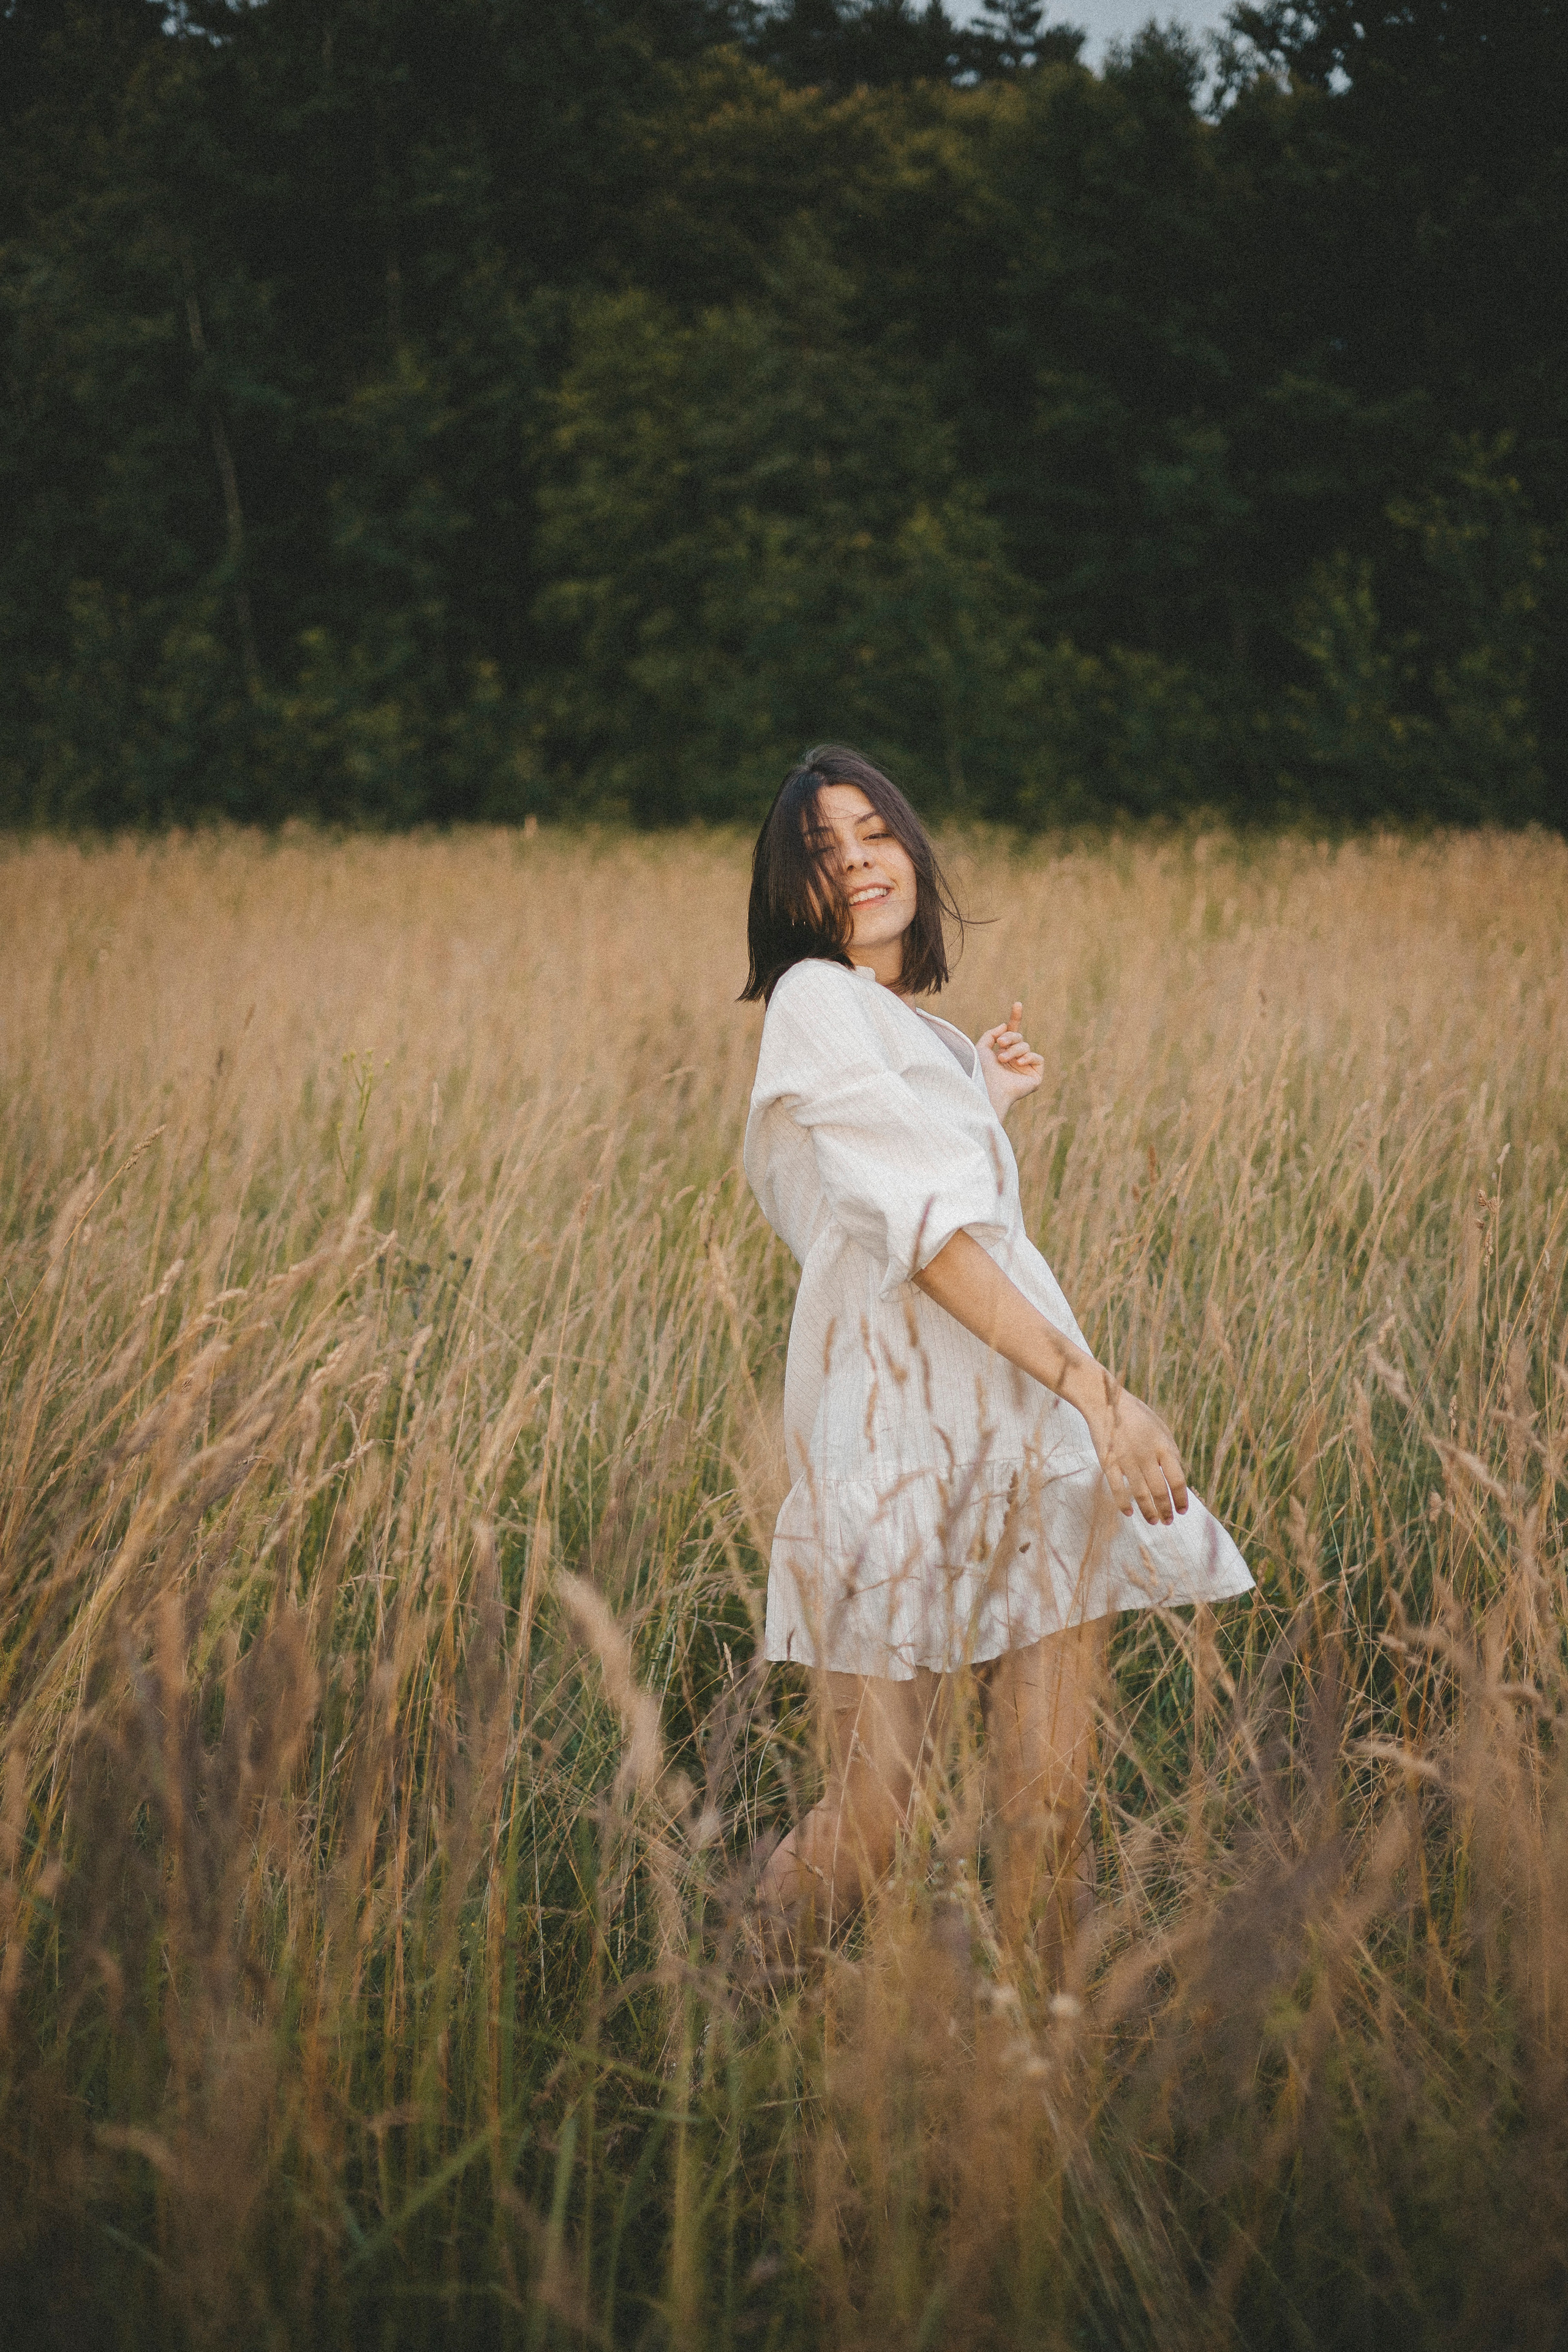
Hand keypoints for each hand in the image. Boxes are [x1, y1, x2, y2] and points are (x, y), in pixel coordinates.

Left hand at [977, 1000, 1043, 1123]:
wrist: (986, 1088)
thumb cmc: (980, 1072)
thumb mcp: (981, 1048)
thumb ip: (991, 1034)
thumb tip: (1005, 1026)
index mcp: (1001, 1055)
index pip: (1011, 1034)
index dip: (1015, 1018)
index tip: (1017, 1004)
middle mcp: (1013, 1062)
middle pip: (1019, 1038)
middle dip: (1010, 1038)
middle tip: (1000, 1044)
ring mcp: (1024, 1070)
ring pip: (1026, 1047)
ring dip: (1014, 1050)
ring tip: (1002, 1059)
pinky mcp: (1035, 1078)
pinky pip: (1038, 1058)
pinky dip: (1029, 1057)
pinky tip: (1019, 1063)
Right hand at [1077, 1373, 1189, 1525]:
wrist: (1105, 1401)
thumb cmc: (1136, 1416)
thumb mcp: (1160, 1428)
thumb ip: (1170, 1451)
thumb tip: (1177, 1477)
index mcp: (1163, 1445)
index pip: (1177, 1479)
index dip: (1181, 1498)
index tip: (1183, 1510)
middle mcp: (1146, 1454)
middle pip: (1160, 1490)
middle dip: (1166, 1510)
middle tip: (1168, 1521)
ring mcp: (1126, 1459)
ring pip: (1140, 1494)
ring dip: (1148, 1511)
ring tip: (1153, 1522)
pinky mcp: (1108, 1461)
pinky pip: (1117, 1488)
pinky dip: (1123, 1503)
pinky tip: (1129, 1513)